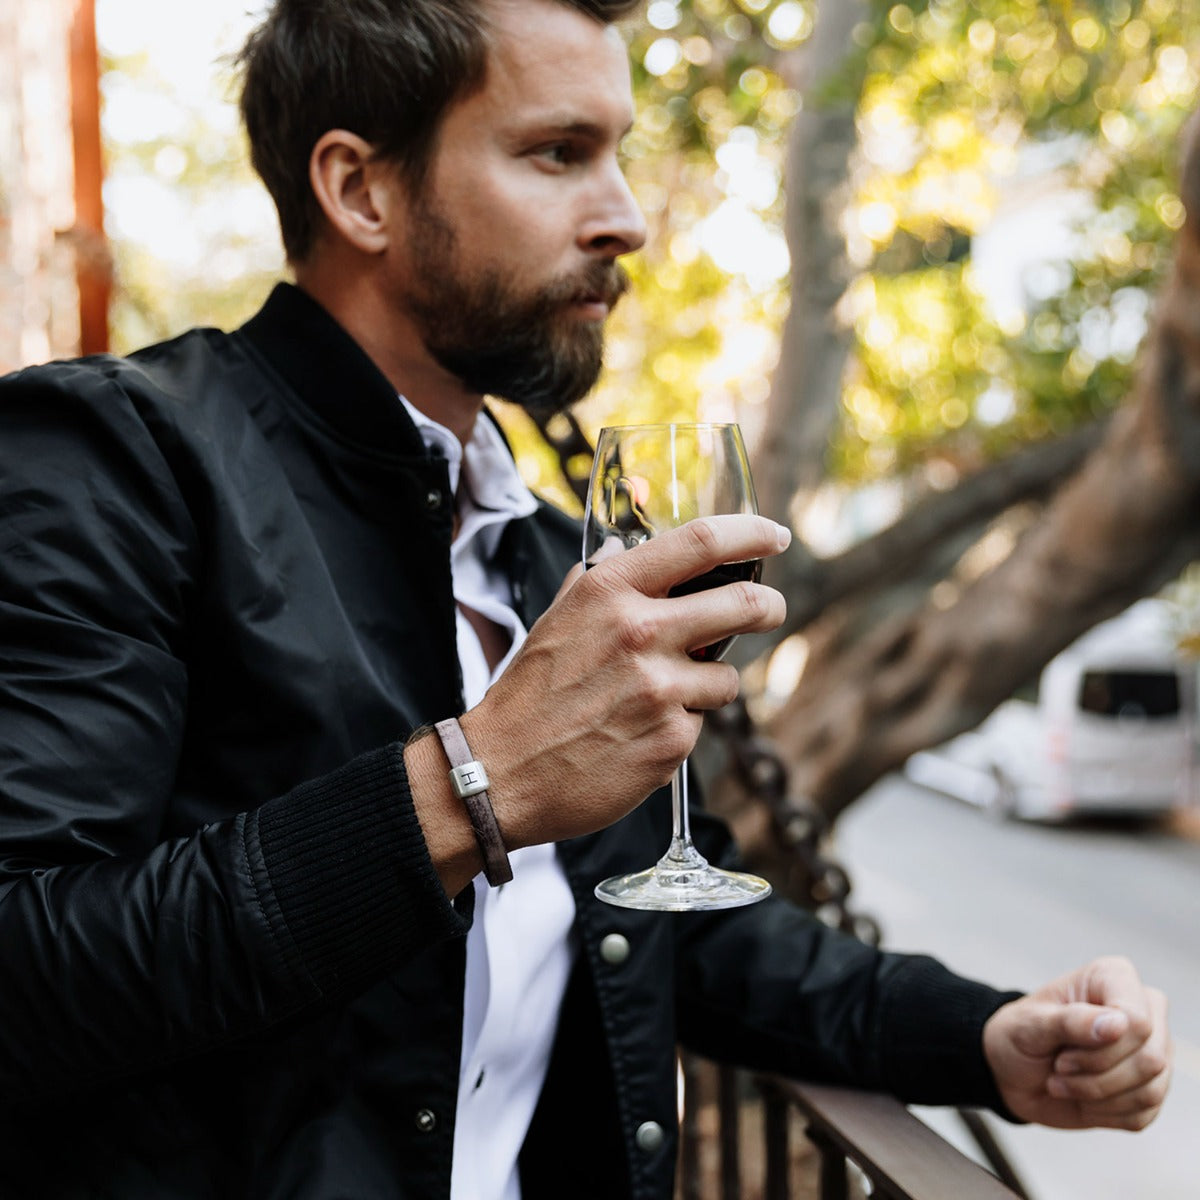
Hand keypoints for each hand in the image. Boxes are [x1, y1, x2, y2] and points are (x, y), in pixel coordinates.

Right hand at [464, 514, 789, 848]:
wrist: (499, 773)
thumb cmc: (527, 696)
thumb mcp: (556, 619)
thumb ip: (596, 581)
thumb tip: (626, 546)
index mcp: (609, 591)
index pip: (700, 541)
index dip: (750, 533)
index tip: (773, 535)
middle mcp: (640, 631)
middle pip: (744, 602)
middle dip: (768, 605)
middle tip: (768, 609)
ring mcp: (660, 687)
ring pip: (726, 676)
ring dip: (707, 684)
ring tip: (656, 700)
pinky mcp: (672, 739)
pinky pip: (700, 722)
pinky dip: (679, 727)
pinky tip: (638, 735)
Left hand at [982, 956, 1170, 1130]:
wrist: (1012, 1072)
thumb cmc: (1019, 1035)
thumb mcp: (1030, 1024)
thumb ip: (1070, 1021)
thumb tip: (1118, 1024)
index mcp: (1114, 977)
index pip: (1137, 1020)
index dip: (1100, 1048)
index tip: (1061, 1052)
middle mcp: (1144, 1009)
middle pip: (1150, 1059)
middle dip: (1096, 1075)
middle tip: (1059, 1067)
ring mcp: (1153, 1050)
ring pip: (1150, 1090)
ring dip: (1097, 1095)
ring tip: (1063, 1082)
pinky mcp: (1150, 1087)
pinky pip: (1143, 1114)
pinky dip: (1104, 1113)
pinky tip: (1081, 1098)